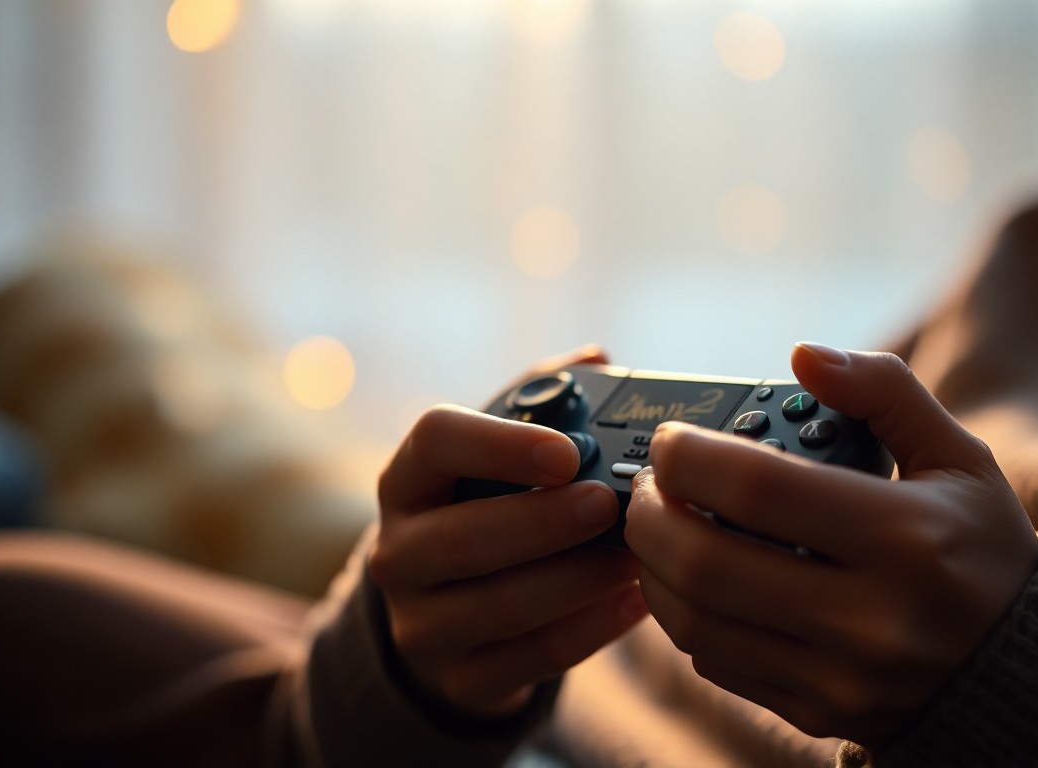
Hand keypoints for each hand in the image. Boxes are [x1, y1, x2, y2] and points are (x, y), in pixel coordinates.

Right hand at [369, 346, 647, 716]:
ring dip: (580, 579)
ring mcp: (420, 625)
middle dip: (545, 521)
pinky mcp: (459, 680)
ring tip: (641, 557)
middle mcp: (397, 553)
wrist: (448, 615)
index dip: (500, 444)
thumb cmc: (487, 510)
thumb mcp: (499, 452)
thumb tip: (596, 357)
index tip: (567, 450)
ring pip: (501, 605)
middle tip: (612, 504)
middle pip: (463, 538)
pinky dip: (590, 630)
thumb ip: (543, 401)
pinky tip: (636, 603)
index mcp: (407, 480)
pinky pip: (531, 659)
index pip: (433, 442)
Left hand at [625, 342, 1037, 747]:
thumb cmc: (981, 548)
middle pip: (706, 564)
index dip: (688, 456)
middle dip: (649, 515)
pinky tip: (694, 581)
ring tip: (661, 529)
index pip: (757, 489)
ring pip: (696, 623)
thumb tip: (804, 356)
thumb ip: (884, 392)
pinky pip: (717, 662)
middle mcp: (871, 617)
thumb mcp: (958, 458)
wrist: (1028, 671)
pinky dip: (686, 616)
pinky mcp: (817, 712)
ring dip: (653, 569)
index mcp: (906, 538)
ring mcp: (840, 675)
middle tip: (646, 487)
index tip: (670, 441)